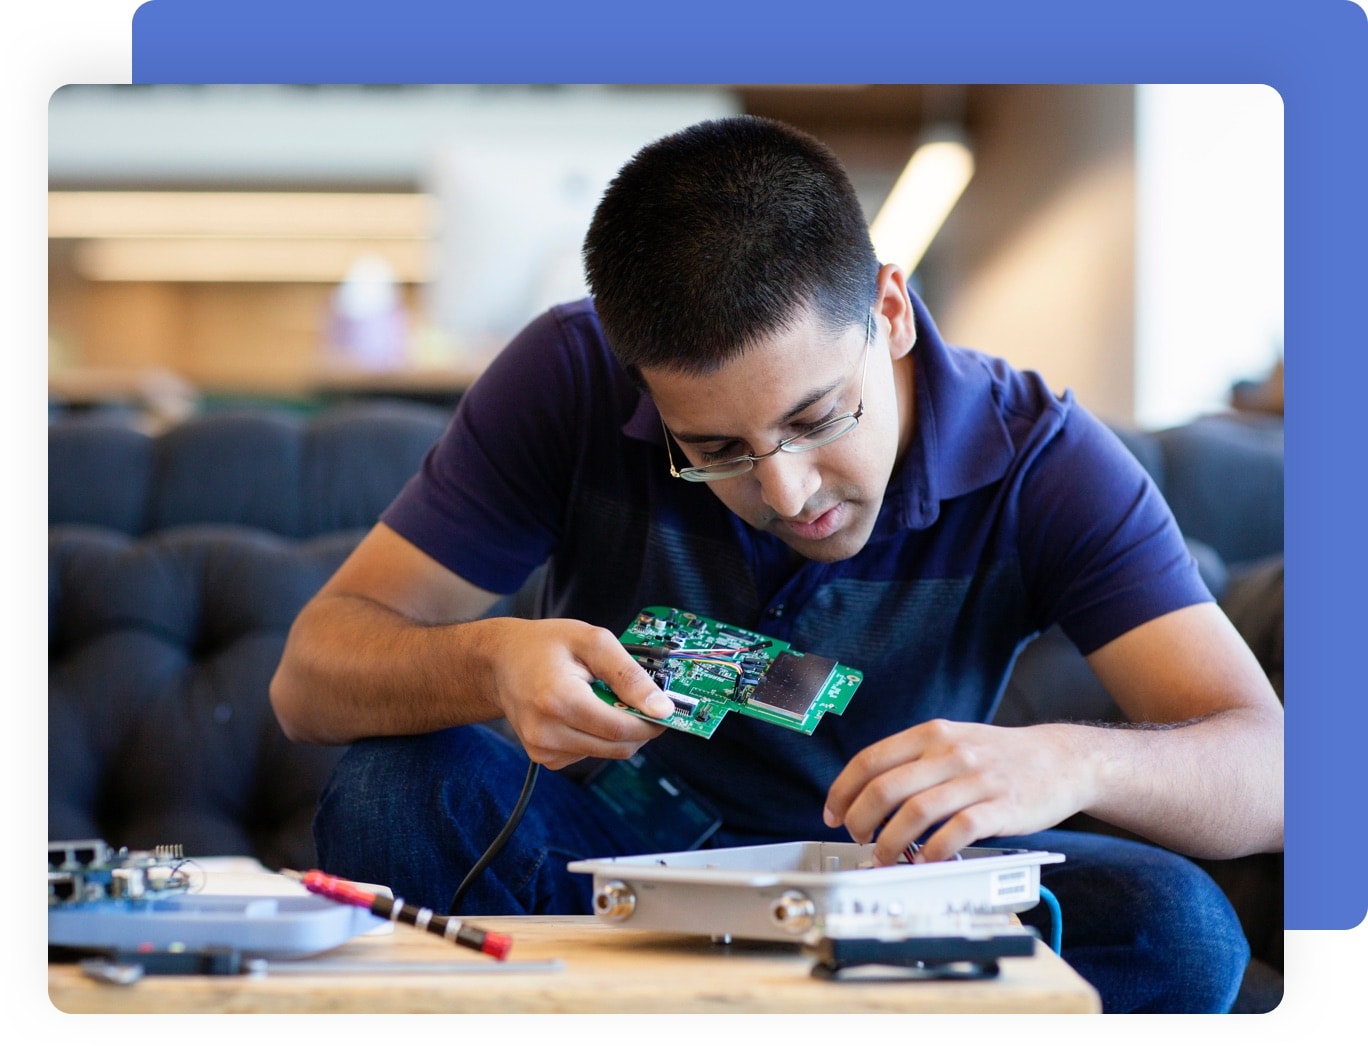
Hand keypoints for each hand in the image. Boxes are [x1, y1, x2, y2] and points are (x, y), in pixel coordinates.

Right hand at [484, 617, 672, 769]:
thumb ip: (629, 674)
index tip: (666, 709)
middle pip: (617, 747)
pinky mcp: (543, 758)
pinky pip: (588, 755)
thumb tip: (661, 706)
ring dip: (617, 730)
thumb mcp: (592, 641)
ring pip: (606, 753)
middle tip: (641, 700)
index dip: (651, 722)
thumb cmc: (545, 646)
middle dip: (639, 726)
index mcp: (558, 700)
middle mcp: (546, 732)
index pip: (620, 729)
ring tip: (602, 698)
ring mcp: (542, 749)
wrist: (501, 662)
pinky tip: (585, 713)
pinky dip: (597, 736)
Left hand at [822, 719, 1090, 864]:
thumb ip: (914, 761)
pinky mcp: (1001, 808)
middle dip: (860, 820)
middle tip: (857, 838)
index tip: (832, 814)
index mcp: (931, 734)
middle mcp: (950, 752)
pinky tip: (925, 860)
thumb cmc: (1000, 756)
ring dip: (890, 842)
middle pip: (884, 788)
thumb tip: (866, 795)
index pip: (869, 760)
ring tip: (884, 857)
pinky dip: (933, 851)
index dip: (842, 791)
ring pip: (914, 813)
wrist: (1063, 759)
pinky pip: (956, 832)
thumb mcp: (953, 741)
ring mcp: (976, 780)